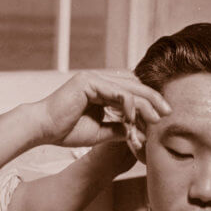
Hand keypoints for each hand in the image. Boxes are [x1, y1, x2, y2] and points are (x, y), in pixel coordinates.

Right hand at [34, 70, 169, 147]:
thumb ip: (118, 128)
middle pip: (133, 86)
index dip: (148, 102)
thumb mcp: (99, 131)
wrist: (42, 129)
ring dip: (145, 103)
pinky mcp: (88, 82)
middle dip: (153, 99)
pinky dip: (128, 104)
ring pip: (128, 88)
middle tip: (168, 111)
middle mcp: (97, 80)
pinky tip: (134, 118)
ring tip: (157, 117)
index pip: (130, 91)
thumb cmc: (64, 130)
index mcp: (99, 89)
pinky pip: (116, 92)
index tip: (162, 115)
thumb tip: (138, 132)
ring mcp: (93, 78)